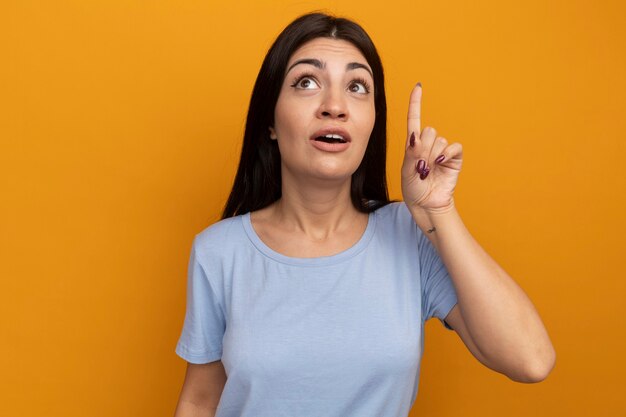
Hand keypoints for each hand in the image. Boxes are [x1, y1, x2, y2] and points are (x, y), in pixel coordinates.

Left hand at [401, 83, 462, 212]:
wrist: (426, 204)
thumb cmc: (413, 188)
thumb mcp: (407, 170)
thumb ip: (412, 152)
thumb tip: (417, 136)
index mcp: (413, 144)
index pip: (414, 119)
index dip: (416, 103)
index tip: (418, 87)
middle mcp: (428, 144)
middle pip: (428, 130)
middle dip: (423, 149)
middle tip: (421, 167)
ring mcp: (442, 150)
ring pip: (439, 140)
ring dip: (432, 156)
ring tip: (429, 171)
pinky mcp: (454, 158)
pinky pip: (453, 147)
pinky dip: (447, 154)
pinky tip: (441, 164)